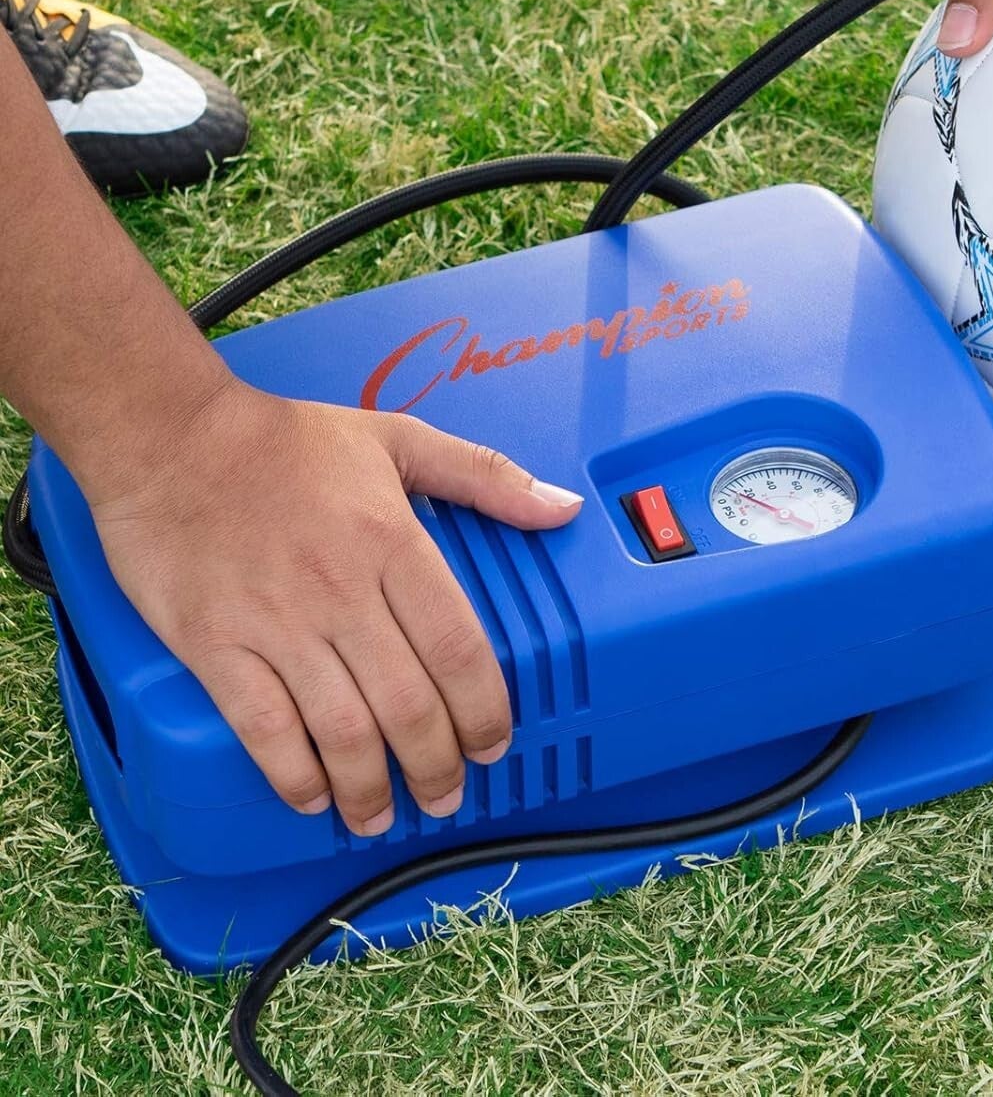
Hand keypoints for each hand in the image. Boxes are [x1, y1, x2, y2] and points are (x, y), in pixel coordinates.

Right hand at [88, 381, 582, 835]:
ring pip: (341, 729)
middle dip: (436, 765)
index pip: (459, 646)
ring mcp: (275, 623)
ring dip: (370, 788)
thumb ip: (487, 476)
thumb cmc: (286, 440)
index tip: (494, 742)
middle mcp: (340, 590)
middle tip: (447, 795)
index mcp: (393, 542)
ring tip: (384, 816)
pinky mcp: (214, 645)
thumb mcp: (400, 439)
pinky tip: (314, 797)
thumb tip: (561, 509)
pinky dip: (293, 774)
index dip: (484, 708)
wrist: (170, 437)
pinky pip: (262, 728)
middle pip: (408, 703)